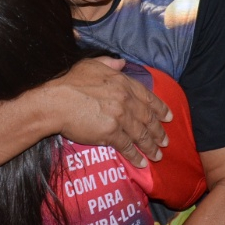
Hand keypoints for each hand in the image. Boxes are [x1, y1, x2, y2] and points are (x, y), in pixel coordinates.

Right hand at [48, 58, 171, 168]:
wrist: (56, 102)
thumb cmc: (70, 82)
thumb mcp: (91, 64)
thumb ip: (109, 63)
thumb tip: (122, 62)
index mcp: (122, 82)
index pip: (148, 97)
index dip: (160, 108)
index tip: (169, 117)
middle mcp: (125, 99)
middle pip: (148, 117)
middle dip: (159, 131)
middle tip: (166, 141)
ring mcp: (119, 117)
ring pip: (141, 134)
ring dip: (151, 146)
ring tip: (158, 155)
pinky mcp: (110, 133)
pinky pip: (127, 146)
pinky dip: (136, 156)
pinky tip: (141, 163)